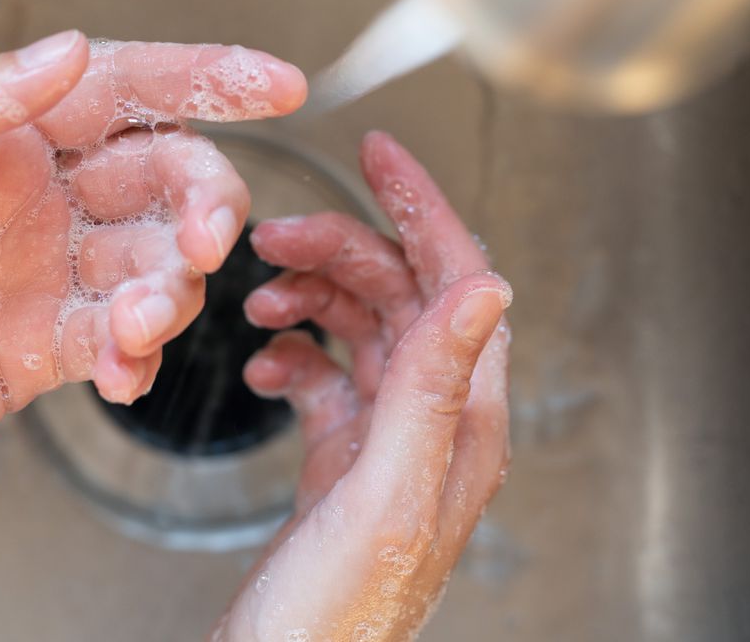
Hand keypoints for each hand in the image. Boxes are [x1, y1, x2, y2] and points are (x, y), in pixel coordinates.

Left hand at [0, 32, 304, 540]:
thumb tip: (65, 49)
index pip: (119, 86)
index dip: (206, 78)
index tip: (279, 82)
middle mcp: (28, 193)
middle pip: (162, 174)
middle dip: (203, 200)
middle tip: (203, 239)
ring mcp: (42, 270)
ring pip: (155, 259)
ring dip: (169, 289)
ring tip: (130, 324)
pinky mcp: (43, 346)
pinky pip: (125, 337)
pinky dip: (141, 354)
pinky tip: (119, 372)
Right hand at [216, 132, 512, 641]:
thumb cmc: (333, 621)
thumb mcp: (385, 492)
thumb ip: (434, 386)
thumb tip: (489, 285)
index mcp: (463, 425)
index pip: (460, 283)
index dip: (423, 208)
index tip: (381, 154)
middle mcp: (434, 428)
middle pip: (403, 297)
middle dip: (343, 251)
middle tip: (277, 233)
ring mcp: (386, 446)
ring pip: (362, 331)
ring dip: (312, 299)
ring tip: (261, 295)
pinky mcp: (341, 466)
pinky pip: (325, 380)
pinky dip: (292, 357)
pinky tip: (264, 366)